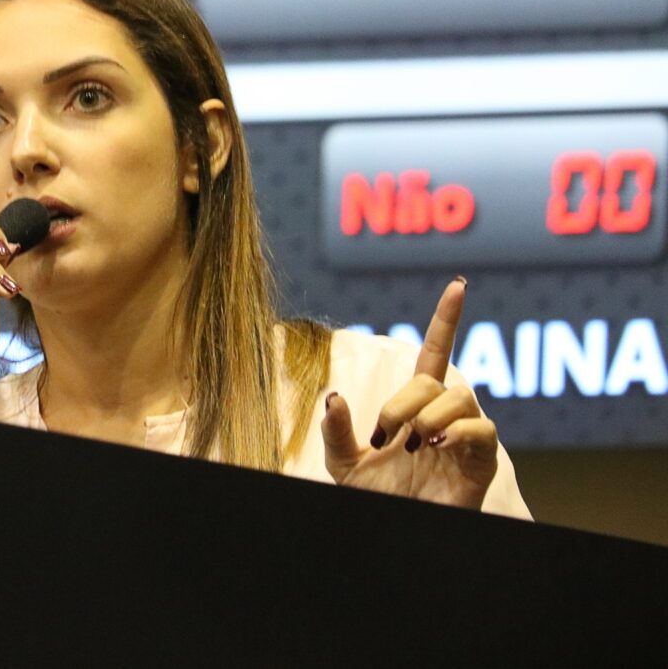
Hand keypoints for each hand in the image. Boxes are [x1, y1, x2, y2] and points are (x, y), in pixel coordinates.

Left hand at [320, 279, 498, 509]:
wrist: (393, 531)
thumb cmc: (376, 498)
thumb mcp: (342, 462)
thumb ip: (336, 430)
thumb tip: (333, 396)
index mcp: (415, 409)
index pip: (434, 354)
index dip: (446, 320)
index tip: (458, 285)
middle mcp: (443, 417)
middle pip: (436, 380)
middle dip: (405, 400)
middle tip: (385, 434)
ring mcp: (465, 440)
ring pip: (463, 398)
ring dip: (431, 414)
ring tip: (414, 443)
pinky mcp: (481, 465)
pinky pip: (484, 430)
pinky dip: (460, 431)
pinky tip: (437, 444)